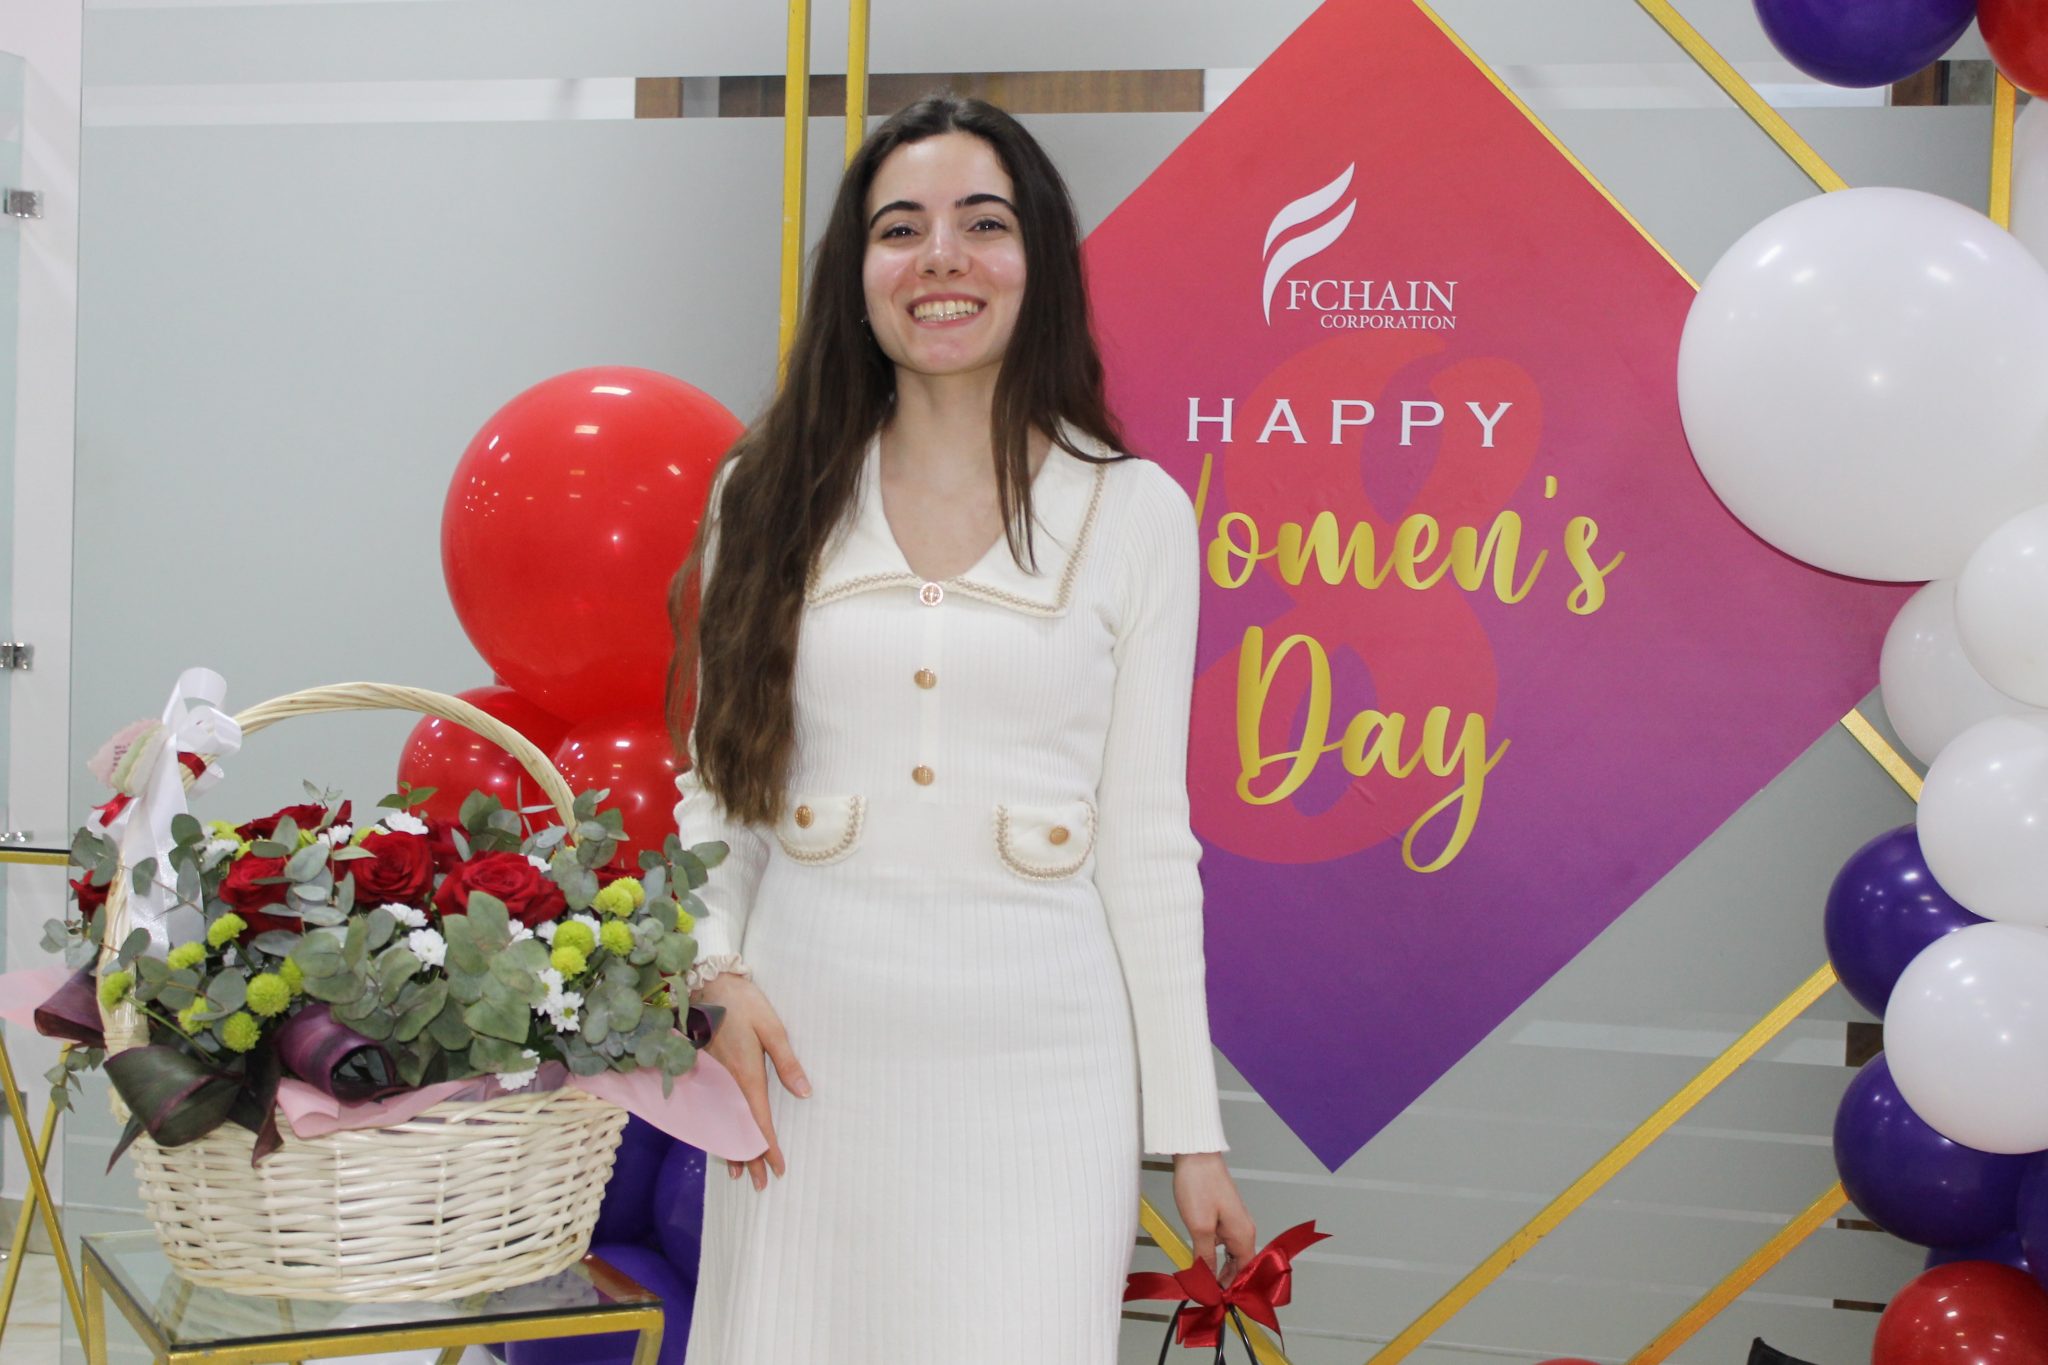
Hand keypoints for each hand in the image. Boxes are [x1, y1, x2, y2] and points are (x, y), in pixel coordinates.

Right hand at [696, 973, 808, 1190]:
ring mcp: (713, 1079)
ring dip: (731, 1148)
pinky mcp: (706, 1072)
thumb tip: (804, 1093)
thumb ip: (787, 1062)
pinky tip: (720, 1138)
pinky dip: (718, 1129)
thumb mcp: (773, 1028)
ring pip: (723, 1122)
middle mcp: (726, 1083)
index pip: (759, 1121)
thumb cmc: (744, 1003)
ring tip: (738, 1173)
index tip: (778, 1169)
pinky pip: (713, 1110)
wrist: (707, 983)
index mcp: (746, 1074)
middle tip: (760, 1184)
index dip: (768, 1148)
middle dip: (750, 1158)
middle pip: (739, 1128)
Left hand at [1173, 1151, 1254, 1283]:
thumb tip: (1207, 1280)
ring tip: (1202, 1280)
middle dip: (1226, 1280)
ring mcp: (1234, 1220)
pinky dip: (1213, 1253)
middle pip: (1240, 1264)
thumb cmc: (1199, 1185)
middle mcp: (1243, 1228)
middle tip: (1208, 1293)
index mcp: (1243, 1234)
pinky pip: (1222, 1241)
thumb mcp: (1199, 1227)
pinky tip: (1200, 1257)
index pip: (1246, 1271)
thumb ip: (1205, 1257)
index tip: (1219, 1300)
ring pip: (1230, 1253)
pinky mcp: (1223, 1213)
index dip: (1234, 1288)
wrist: (1195, 1154)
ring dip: (1218, 1267)